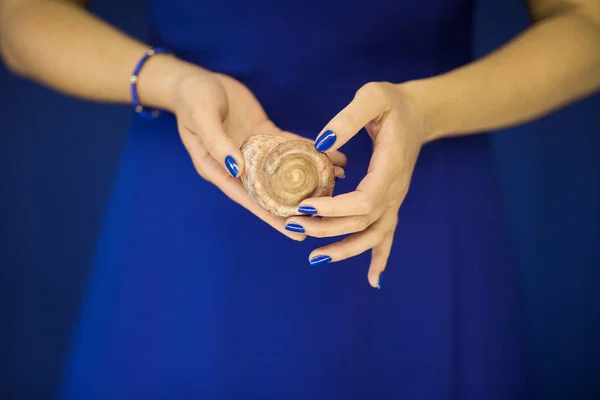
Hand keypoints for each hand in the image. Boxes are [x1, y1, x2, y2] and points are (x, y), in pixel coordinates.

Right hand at [170, 71, 345, 240]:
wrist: (195, 80)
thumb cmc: (192, 99)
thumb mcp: (202, 118)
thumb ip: (218, 144)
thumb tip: (237, 170)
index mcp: (218, 169)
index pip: (248, 199)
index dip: (270, 216)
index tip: (294, 231)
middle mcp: (238, 166)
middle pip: (269, 191)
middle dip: (296, 204)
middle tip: (325, 217)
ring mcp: (253, 151)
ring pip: (283, 170)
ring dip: (308, 177)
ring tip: (337, 182)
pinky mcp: (263, 135)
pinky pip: (287, 146)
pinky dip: (306, 151)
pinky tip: (328, 155)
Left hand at [284, 82, 425, 286]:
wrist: (419, 113)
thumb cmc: (394, 103)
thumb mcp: (372, 96)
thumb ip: (348, 118)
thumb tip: (321, 143)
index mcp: (390, 167)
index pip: (364, 200)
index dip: (335, 208)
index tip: (304, 205)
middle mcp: (395, 190)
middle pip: (363, 222)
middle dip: (327, 229)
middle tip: (292, 225)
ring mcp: (395, 199)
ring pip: (374, 235)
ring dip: (345, 250)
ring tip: (314, 259)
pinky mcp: (392, 202)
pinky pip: (387, 235)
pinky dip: (380, 258)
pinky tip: (373, 280)